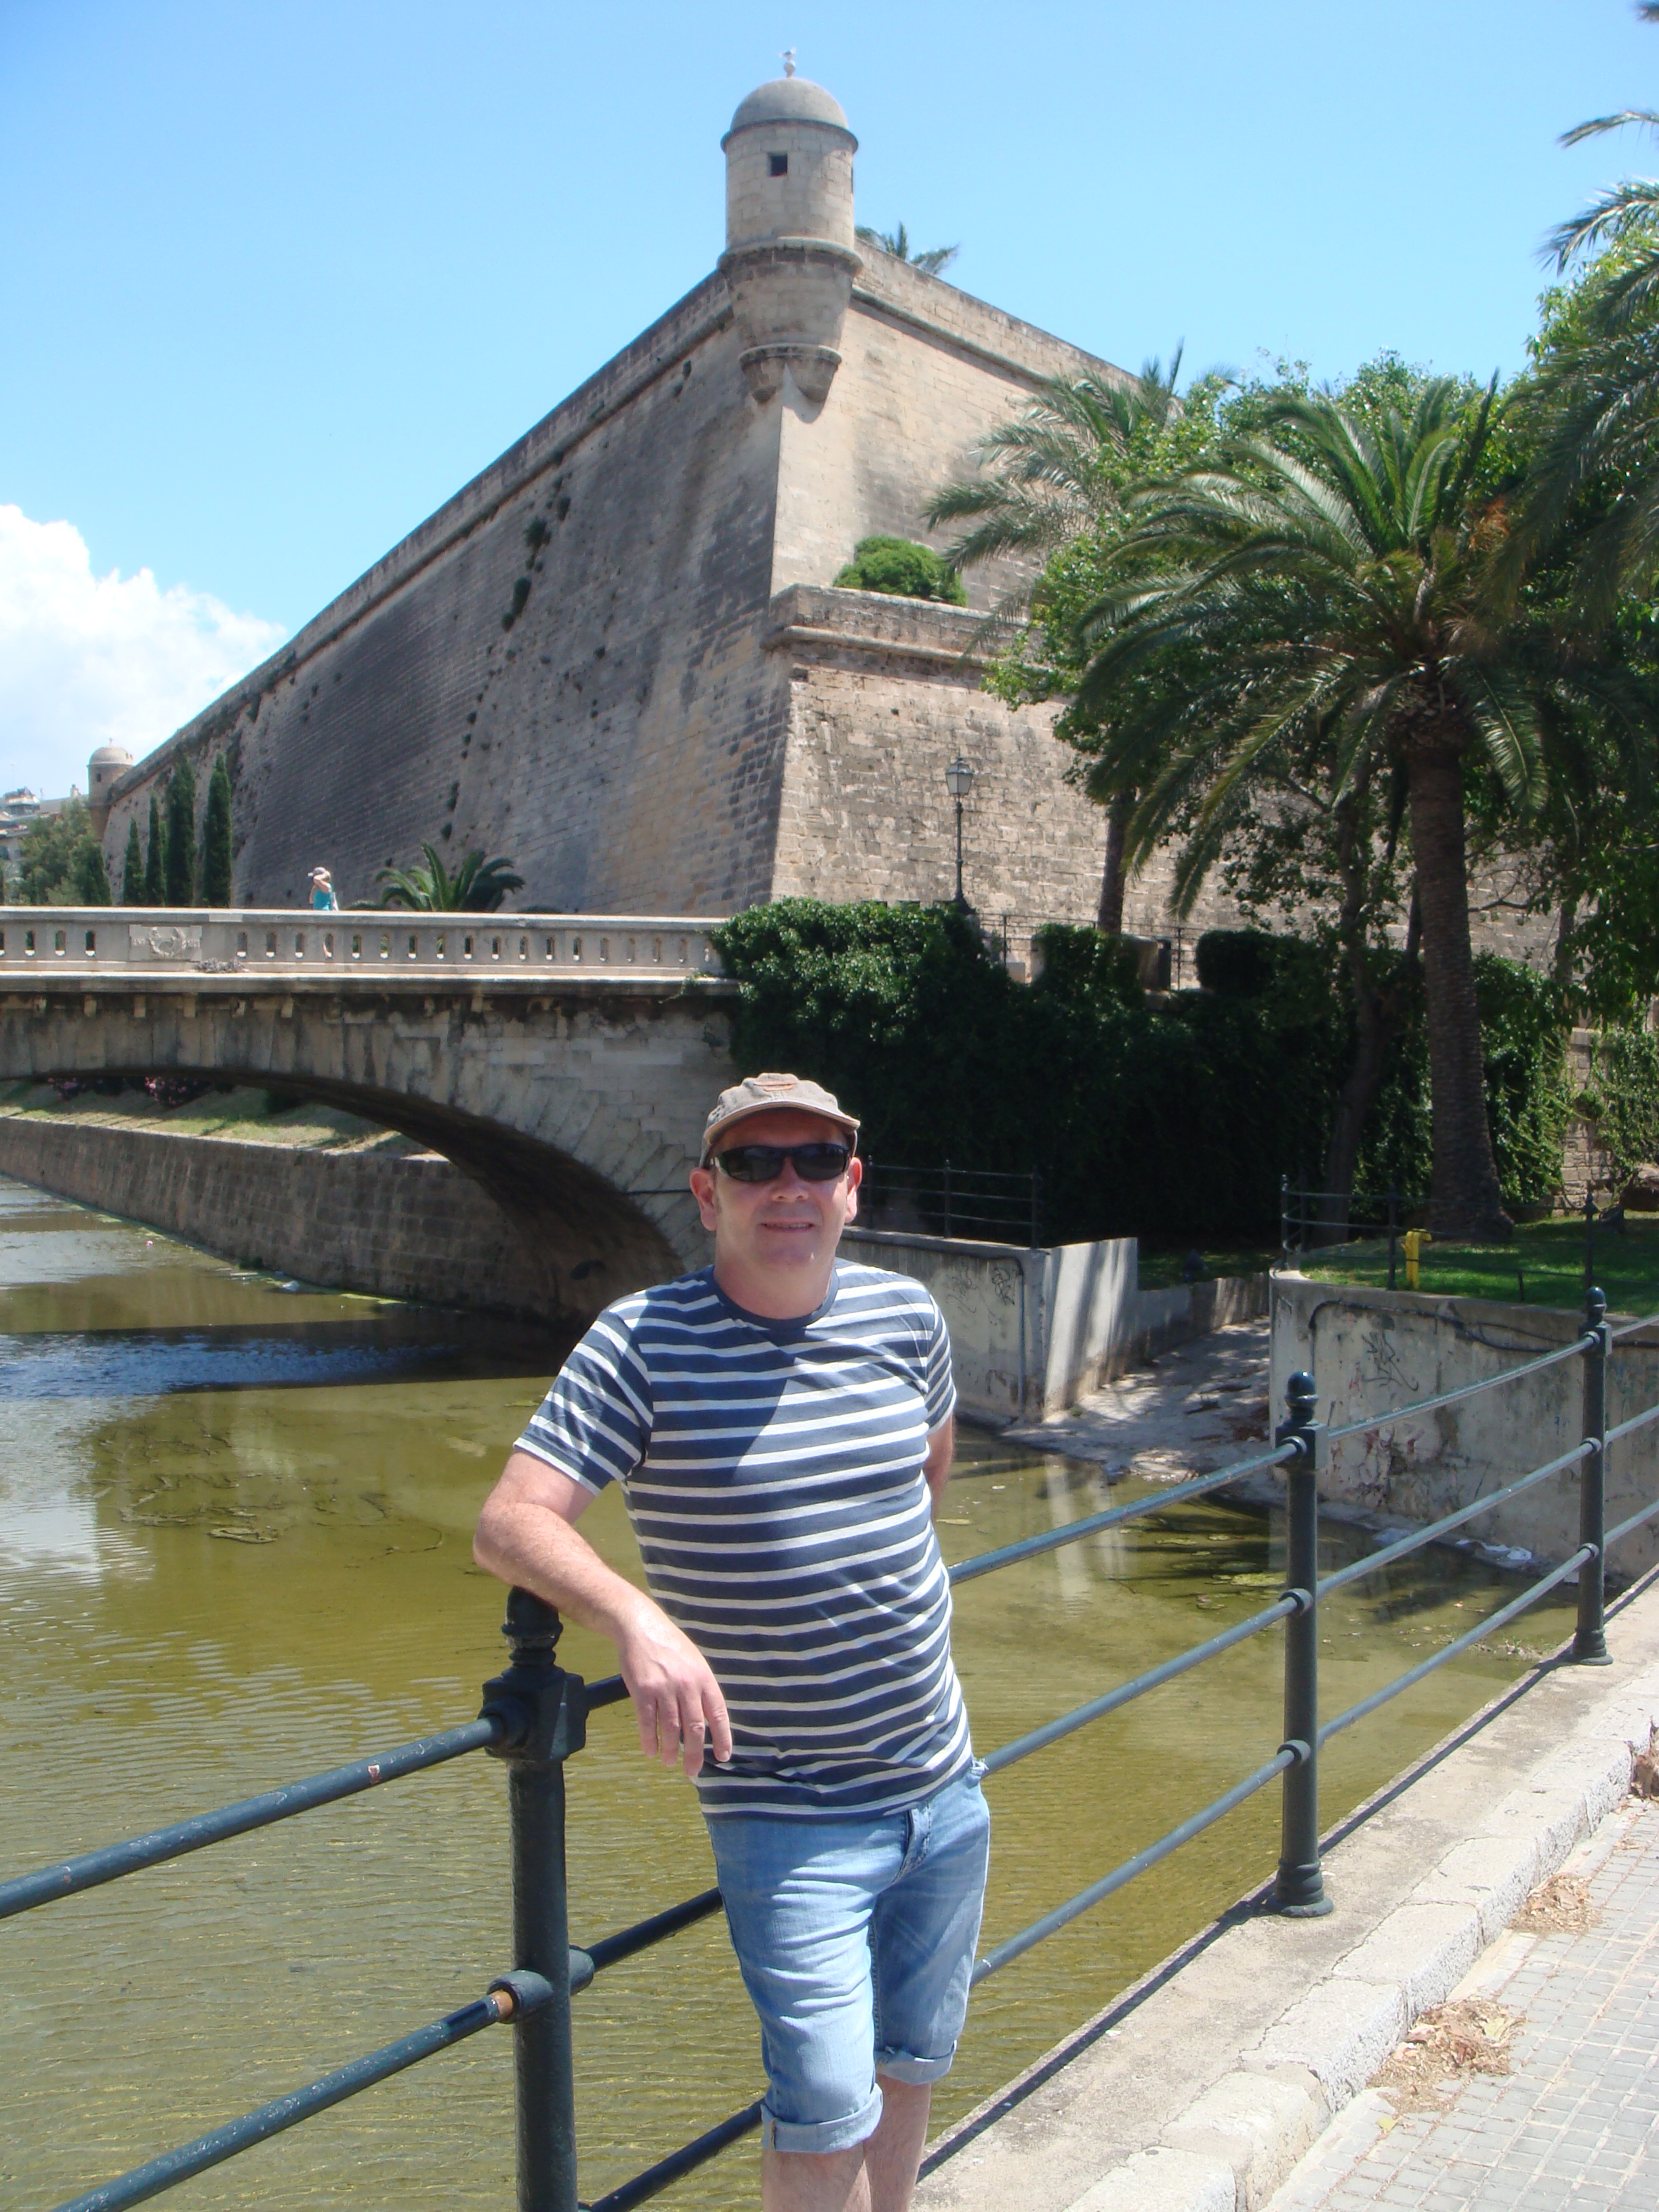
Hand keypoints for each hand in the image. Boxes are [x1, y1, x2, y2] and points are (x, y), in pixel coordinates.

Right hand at [615, 1599, 732, 1779]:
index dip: (722, 1738)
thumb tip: (707, 1721)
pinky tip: (650, 1751)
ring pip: (670, 1729)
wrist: (641, 1627)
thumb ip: (701, 1690)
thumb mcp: (695, 1663)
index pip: (718, 1714)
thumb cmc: (671, 1647)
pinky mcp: (643, 1690)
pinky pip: (647, 1722)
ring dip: (670, 1751)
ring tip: (670, 1763)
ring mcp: (664, 1688)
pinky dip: (649, 1740)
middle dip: (694, 1754)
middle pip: (694, 1728)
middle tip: (692, 1771)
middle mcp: (687, 1685)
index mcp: (704, 1678)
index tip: (723, 1757)